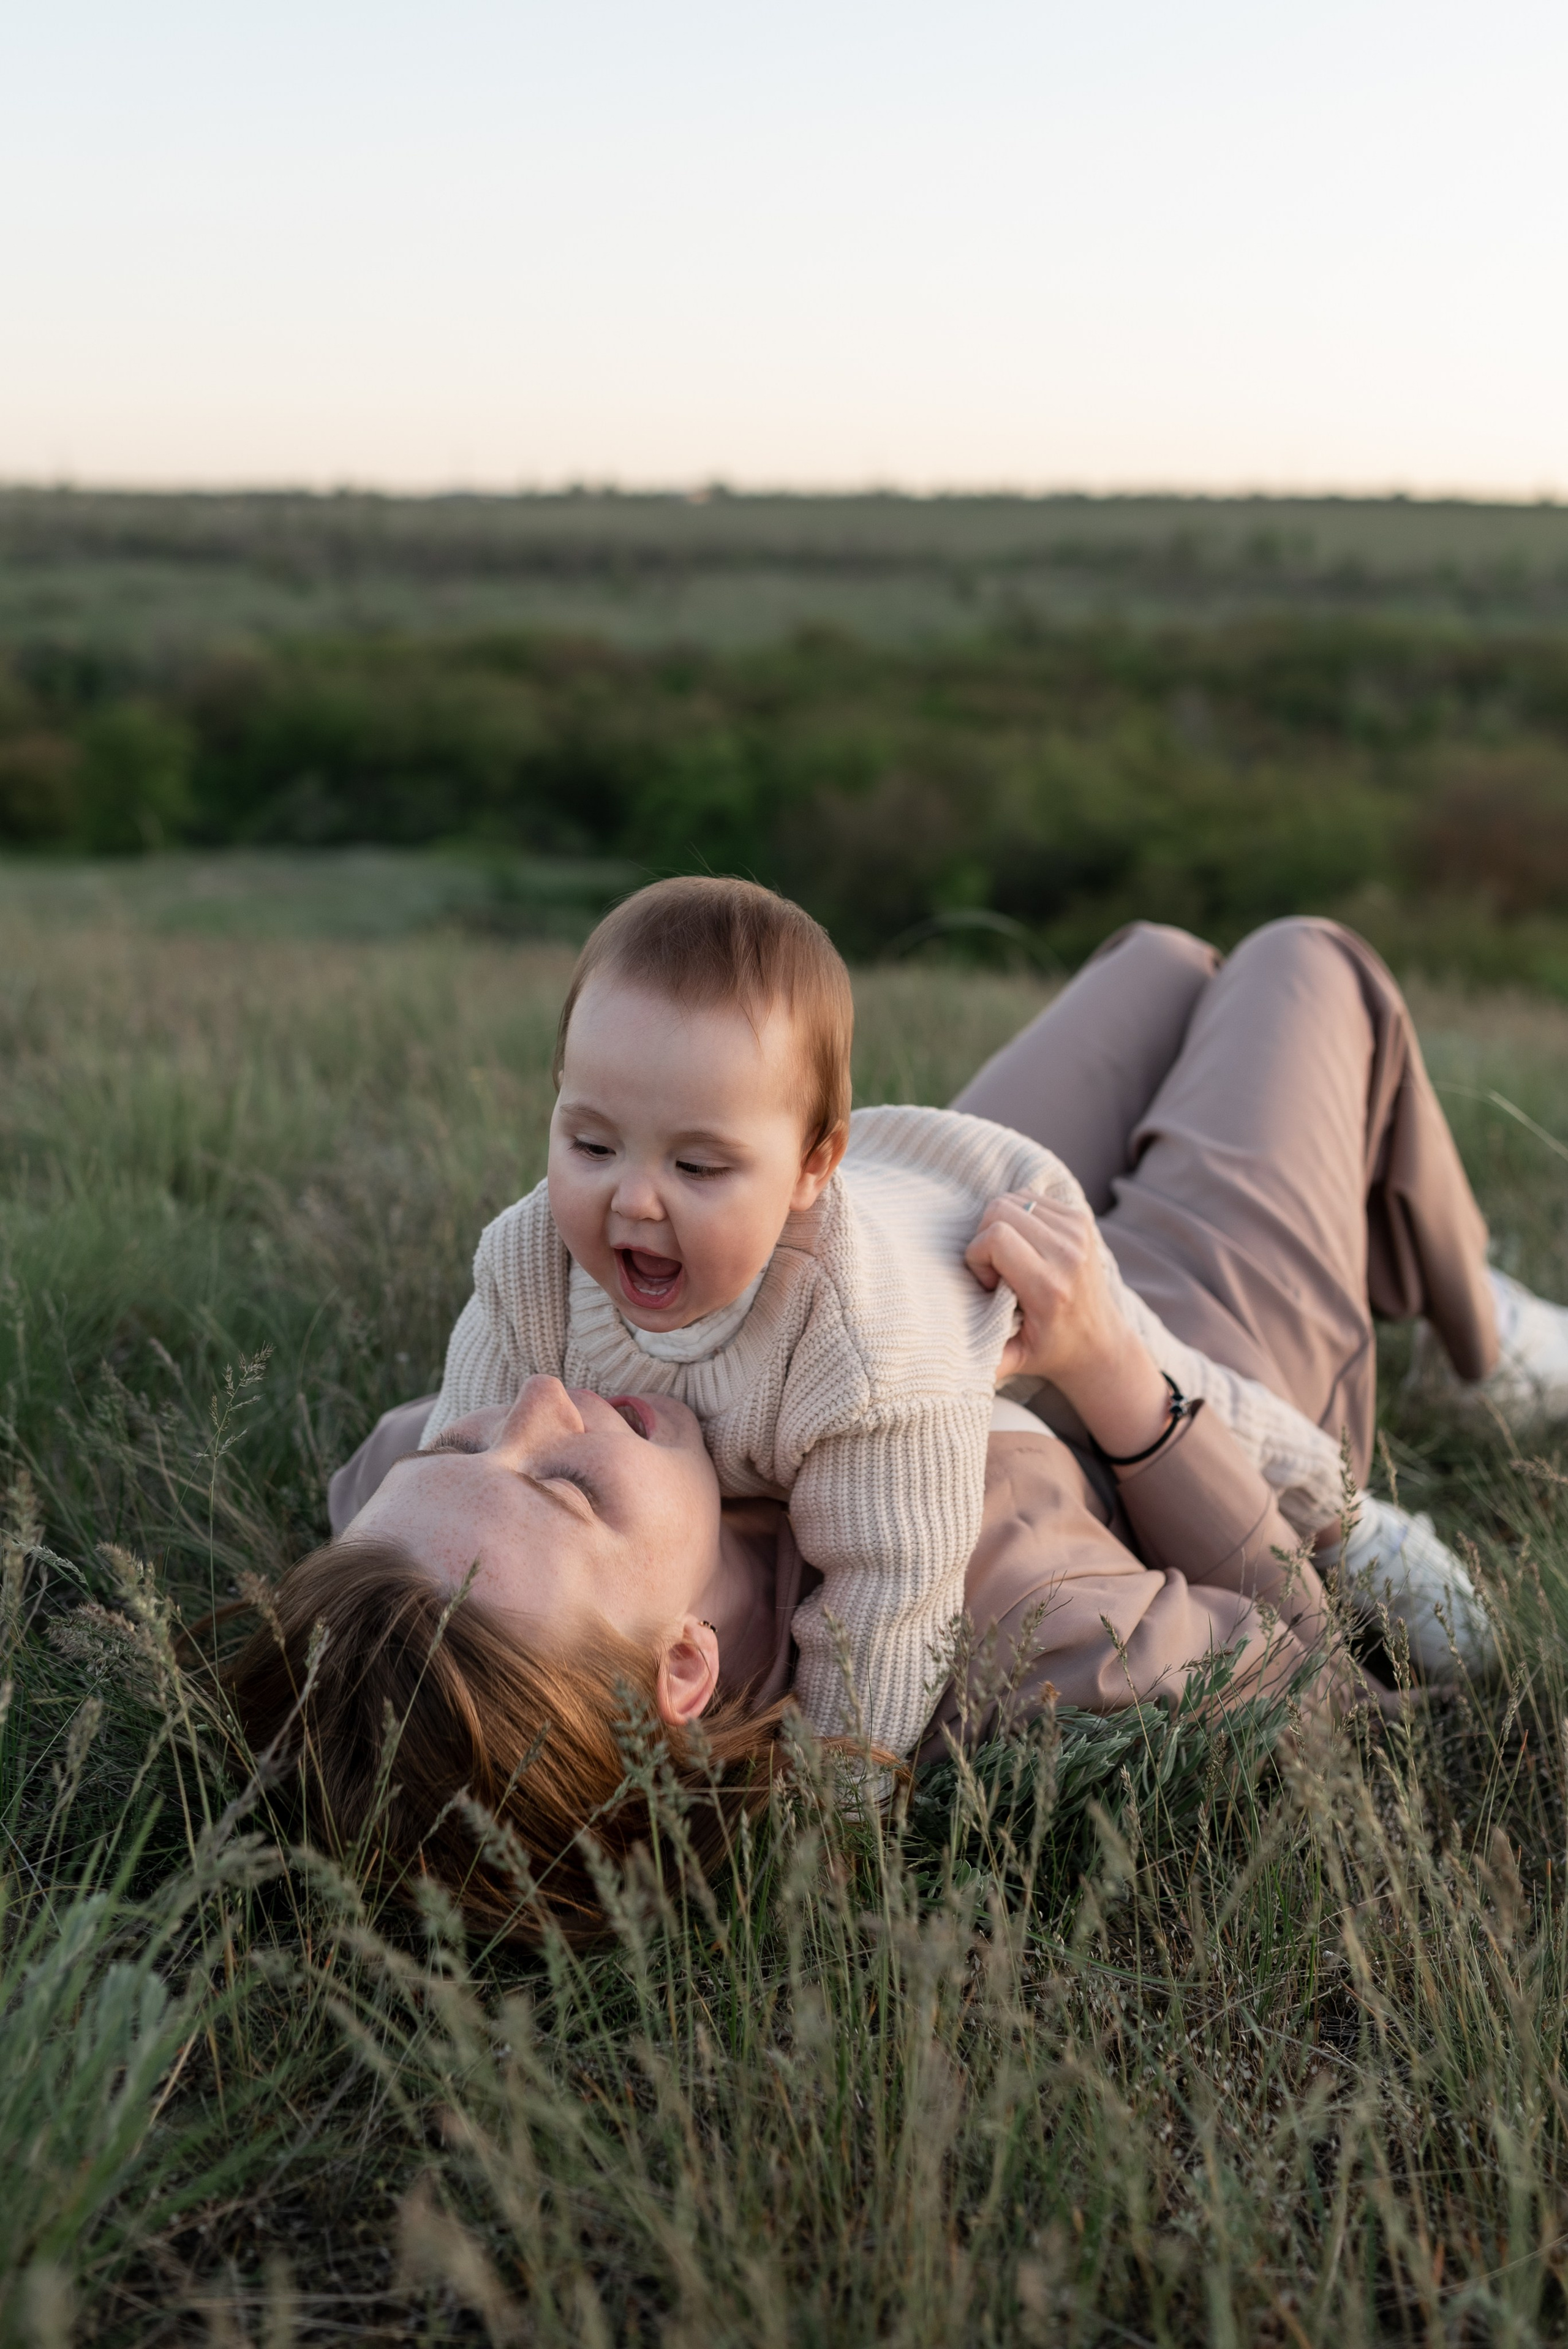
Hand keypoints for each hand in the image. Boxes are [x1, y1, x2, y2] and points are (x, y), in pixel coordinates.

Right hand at [965, 1191, 1171, 1460]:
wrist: (1100, 1342)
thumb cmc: (1051, 1350)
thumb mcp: (1015, 1361)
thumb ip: (984, 1359)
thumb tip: (942, 1362)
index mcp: (1049, 1286)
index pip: (996, 1238)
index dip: (978, 1255)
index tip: (989, 1283)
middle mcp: (1068, 1253)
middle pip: (1001, 1209)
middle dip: (984, 1236)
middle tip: (996, 1268)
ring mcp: (1078, 1232)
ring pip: (1014, 1199)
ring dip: (1001, 1224)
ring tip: (1011, 1257)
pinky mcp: (1081, 1219)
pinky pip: (1031, 1198)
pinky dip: (1019, 1217)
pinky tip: (1026, 1246)